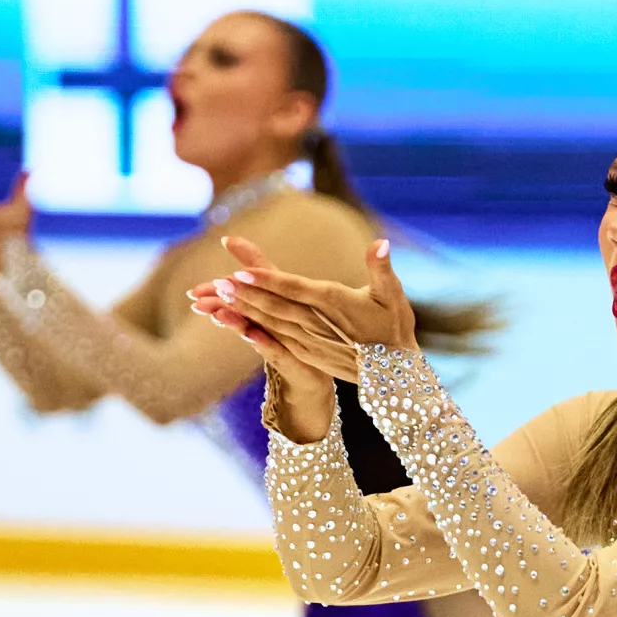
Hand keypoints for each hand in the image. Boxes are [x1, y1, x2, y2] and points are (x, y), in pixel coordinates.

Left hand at [187, 235, 416, 385]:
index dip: (268, 280)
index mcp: (335, 306)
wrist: (398, 374)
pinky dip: (255, 331)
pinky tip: (236, 323)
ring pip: (272, 324)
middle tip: (218, 281)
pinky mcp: (309, 356)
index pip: (295, 290)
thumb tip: (380, 242)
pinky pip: (276, 342)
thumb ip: (382, 268)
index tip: (242, 270)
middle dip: (245, 294)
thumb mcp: (393, 297)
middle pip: (276, 307)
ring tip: (218, 295)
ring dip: (244, 310)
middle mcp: (320, 327)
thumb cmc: (394, 329)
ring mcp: (312, 344)